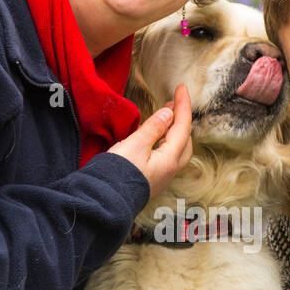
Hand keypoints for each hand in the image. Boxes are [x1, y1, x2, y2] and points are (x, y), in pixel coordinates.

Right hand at [108, 83, 192, 199]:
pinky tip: (156, 138)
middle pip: (185, 140)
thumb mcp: (135, 144)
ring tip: (166, 116)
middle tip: (175, 103)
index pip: (183, 126)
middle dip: (182, 119)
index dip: (183, 105)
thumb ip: (153, 128)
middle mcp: (170, 170)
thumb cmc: (118, 174)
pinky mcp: (152, 180)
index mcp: (169, 159)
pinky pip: (166, 156)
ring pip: (177, 149)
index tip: (182, 88)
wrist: (105, 201)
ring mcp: (162, 177)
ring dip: (174, 131)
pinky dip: (166, 142)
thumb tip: (169, 113)